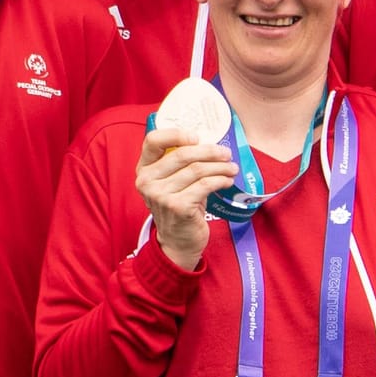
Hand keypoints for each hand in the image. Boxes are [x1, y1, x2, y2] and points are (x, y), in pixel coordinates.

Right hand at [135, 128, 237, 270]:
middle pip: (182, 154)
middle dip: (210, 151)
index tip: (197, 137)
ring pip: (197, 169)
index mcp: (144, 169)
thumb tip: (211, 143)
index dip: (176, 134)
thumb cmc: (179, 206)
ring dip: (220, 167)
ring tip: (231, 168)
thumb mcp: (172, 183)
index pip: (153, 140)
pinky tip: (227, 181)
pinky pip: (205, 185)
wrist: (177, 242)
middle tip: (226, 153)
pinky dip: (221, 180)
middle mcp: (147, 181)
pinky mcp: (178, 206)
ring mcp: (161, 195)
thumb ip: (180, 163)